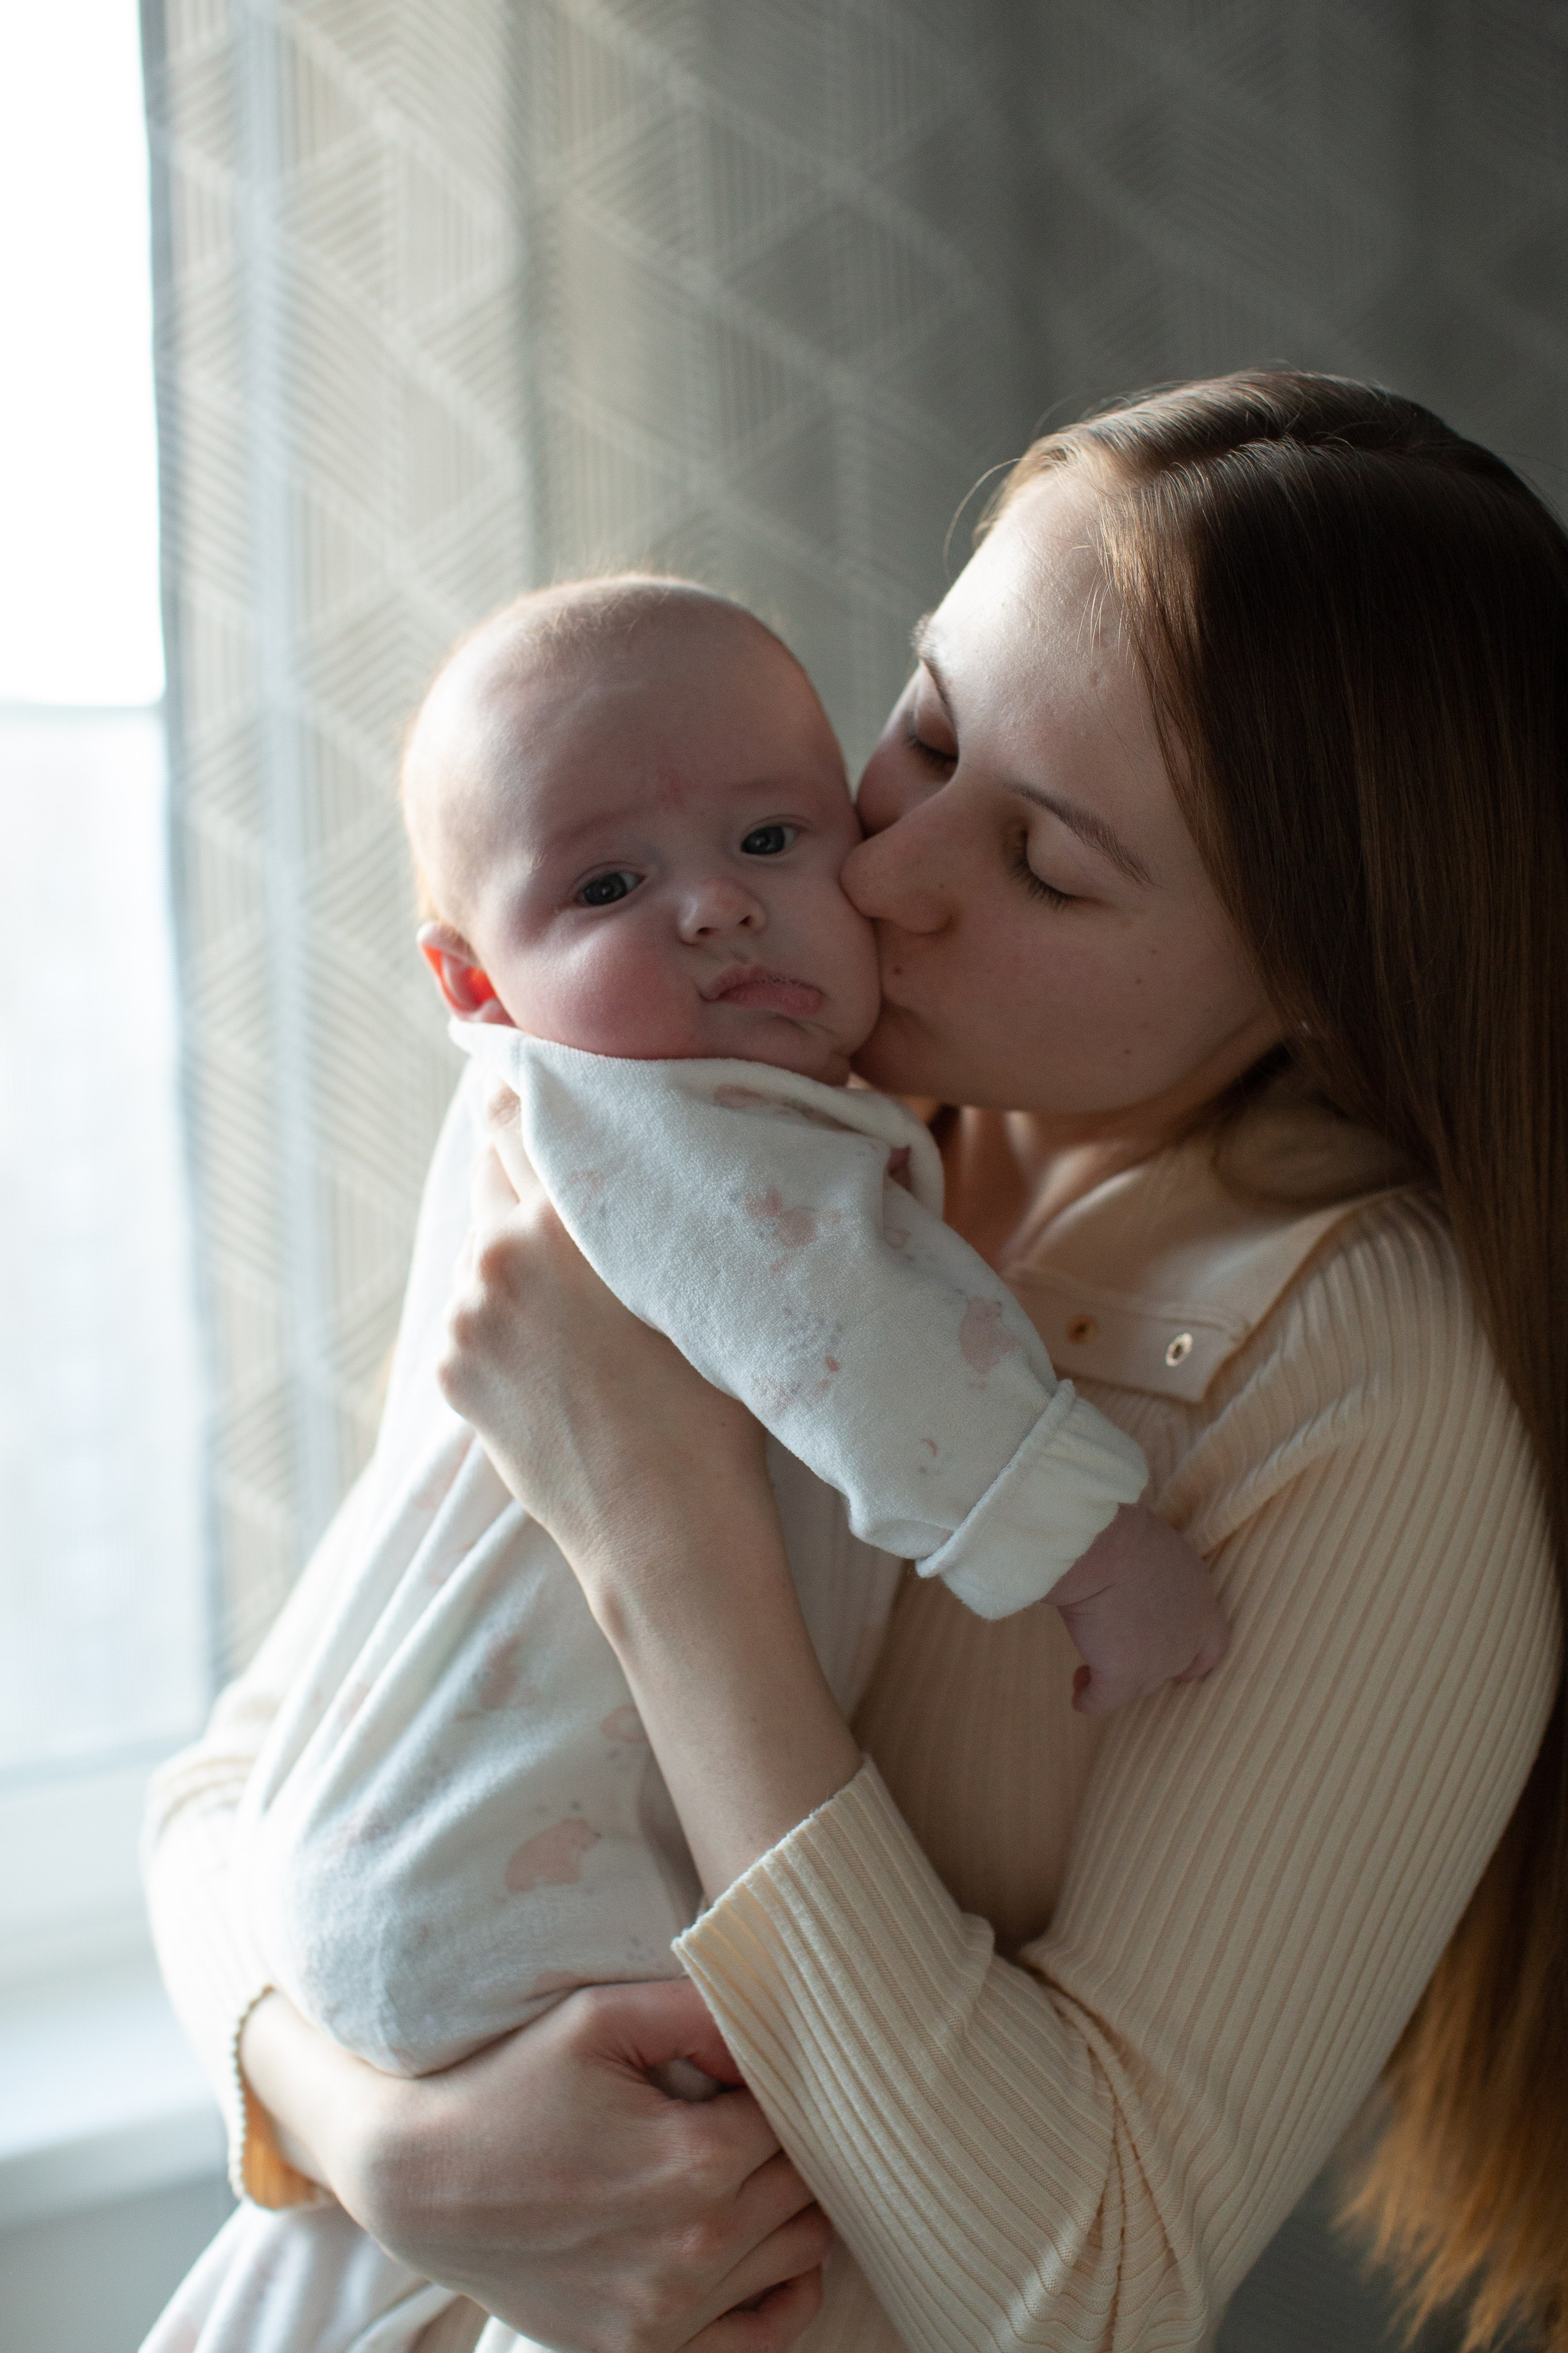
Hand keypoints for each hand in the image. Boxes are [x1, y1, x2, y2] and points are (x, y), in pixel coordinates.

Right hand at [241, 1979, 830, 2351]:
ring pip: (800, 2252)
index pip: (795, 2116)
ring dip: (787, 2206)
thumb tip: (767, 2032)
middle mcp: (693, 2248)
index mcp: (694, 2161)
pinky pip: (764, 2336)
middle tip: (742, 2112)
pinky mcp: (643, 2350)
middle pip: (805, 2185)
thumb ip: (698, 2012)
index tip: (740, 2071)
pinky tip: (756, 2243)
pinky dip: (780, 2290)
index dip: (778, 2085)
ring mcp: (669, 2313)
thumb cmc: (511, 2086)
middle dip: (788, 2142)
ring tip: (743, 2167)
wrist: (422, 2182)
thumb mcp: (600, 2017)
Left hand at [438, 1085, 769, 1592]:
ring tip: (576, 1299)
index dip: (528, 1078)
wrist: (664, 1529)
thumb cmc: (713, 1405)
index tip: (532, 1067)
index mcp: (572, 1214)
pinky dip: (503, 1319)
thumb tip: (627, 1140)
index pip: (525, 1103)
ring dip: (516, 1249)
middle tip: (563, 1175)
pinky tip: (558, 1359)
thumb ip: (648, 1200)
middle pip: (491, 1160)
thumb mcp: (697, 1277)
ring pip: (483, 1242)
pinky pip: (470, 1313)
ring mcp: (465, 1311)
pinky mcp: (446, 1366)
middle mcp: (502, 1250)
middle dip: (522, 1160)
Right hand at [1049, 1503, 1229, 1716]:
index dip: (1193, 1655)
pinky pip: (1103, 1700)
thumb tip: (1139, 1578)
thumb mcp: (1160, 1552)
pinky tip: (1078, 1695)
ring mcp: (1157, 1664)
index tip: (1168, 1650)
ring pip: (1137, 1686)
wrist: (1104, 1548)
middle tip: (1120, 1655)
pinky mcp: (1122, 1678)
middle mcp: (1187, 1639)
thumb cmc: (1124, 1532)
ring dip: (1114, 1681)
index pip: (1212, 1646)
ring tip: (1086, 1672)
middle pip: (1173, 1668)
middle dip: (1148, 1665)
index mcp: (1201, 1603)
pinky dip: (1089, 1700)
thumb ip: (1162, 1577)